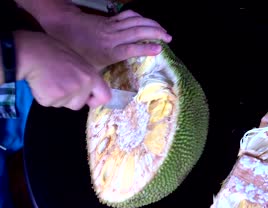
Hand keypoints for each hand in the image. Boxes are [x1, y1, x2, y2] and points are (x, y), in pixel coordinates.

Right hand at [15, 30, 110, 109]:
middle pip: (79, 104)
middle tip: (60, 83)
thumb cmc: (53, 53)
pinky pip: (49, 103)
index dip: (96, 100)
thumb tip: (90, 90)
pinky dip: (44, 96)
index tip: (88, 100)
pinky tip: (41, 83)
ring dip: (57, 97)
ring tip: (50, 81)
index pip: (105, 96)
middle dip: (70, 99)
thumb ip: (86, 76)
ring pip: (64, 104)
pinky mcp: (52, 98)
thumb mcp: (78, 61)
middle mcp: (83, 86)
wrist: (31, 52)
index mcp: (92, 76)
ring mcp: (68, 93)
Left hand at [39, 9, 171, 69]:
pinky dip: (142, 18)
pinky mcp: (112, 19)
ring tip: (164, 31)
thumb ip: (103, 78)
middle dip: (156, 33)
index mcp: (109, 51)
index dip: (145, 48)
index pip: (131, 48)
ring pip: (136, 21)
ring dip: (152, 24)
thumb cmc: (76, 50)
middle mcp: (113, 37)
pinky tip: (148, 22)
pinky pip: (130, 16)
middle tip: (168, 38)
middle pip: (138, 31)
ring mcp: (113, 26)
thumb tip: (109, 97)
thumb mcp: (89, 68)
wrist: (63, 26)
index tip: (159, 49)